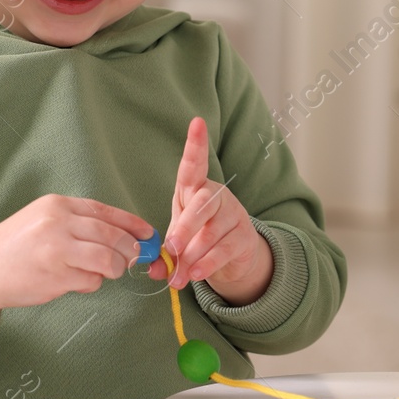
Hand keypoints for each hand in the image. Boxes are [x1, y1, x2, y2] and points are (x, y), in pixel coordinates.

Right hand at [0, 193, 154, 334]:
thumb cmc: (16, 245)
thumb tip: (125, 236)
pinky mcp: (55, 276)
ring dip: (114, 269)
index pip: (106, 212)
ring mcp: (57, 250)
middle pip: (113, 236)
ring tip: (105, 272)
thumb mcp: (44, 220)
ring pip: (107, 260)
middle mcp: (58, 224)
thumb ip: (79, 224)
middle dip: (130, 250)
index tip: (149, 234)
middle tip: (133, 259)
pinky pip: (91, 281)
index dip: (133, 224)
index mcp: (57, 206)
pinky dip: (92, 283)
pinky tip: (76, 280)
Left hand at [150, 116, 272, 304]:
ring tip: (179, 277)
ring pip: (211, 232)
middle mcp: (217, 196)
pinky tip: (196, 274)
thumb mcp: (177, 239)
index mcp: (195, 189)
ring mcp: (233, 214)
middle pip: (202, 204)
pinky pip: (224, 249)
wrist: (232, 256)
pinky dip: (207, 264)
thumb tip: (153, 269)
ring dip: (192, 257)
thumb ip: (164, 252)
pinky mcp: (244, 236)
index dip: (195, 145)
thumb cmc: (197, 237)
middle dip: (185, 228)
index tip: (197, 122)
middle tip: (172, 249)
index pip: (194, 164)